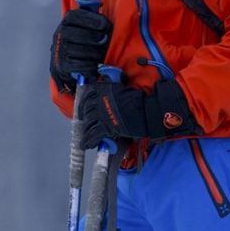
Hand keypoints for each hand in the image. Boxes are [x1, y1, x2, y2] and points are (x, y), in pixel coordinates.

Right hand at [49, 8, 111, 91]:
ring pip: (83, 51)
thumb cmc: (79, 37)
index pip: (78, 16)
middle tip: (105, 40)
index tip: (105, 25)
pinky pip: (80, 65)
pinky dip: (91, 65)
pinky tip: (96, 63)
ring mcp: (61, 49)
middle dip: (97, 38)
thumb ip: (91, 11)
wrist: (62, 58)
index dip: (94, 20)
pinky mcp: (63, 64)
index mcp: (67, 20)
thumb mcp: (83, 22)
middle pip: (82, 34)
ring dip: (96, 52)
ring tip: (103, 52)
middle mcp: (61, 33)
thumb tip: (98, 3)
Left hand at [78, 78, 198, 148]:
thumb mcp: (123, 88)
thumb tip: (108, 85)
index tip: (82, 108)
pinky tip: (85, 145)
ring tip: (84, 138)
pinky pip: (93, 134)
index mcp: (103, 90)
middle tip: (84, 123)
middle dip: (84, 118)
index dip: (83, 103)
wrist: (146, 110)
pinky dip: (88, 141)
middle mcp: (100, 101)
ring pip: (88, 123)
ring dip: (85, 131)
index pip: (87, 95)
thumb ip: (113, 88)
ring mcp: (102, 114)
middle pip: (87, 110)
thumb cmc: (138, 99)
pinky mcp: (107, 126)